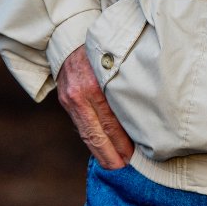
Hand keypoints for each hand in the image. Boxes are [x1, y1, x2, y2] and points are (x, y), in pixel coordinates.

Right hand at [56, 45, 134, 168]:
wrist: (69, 37)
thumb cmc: (101, 48)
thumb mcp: (115, 61)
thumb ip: (124, 85)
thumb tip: (142, 112)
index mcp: (95, 84)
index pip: (109, 121)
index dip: (120, 142)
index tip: (132, 156)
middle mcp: (79, 93)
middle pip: (95, 133)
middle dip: (109, 153)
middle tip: (123, 168)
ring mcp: (69, 98)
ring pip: (86, 132)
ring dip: (100, 150)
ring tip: (114, 164)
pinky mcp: (64, 100)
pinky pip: (80, 124)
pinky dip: (91, 139)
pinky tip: (101, 148)